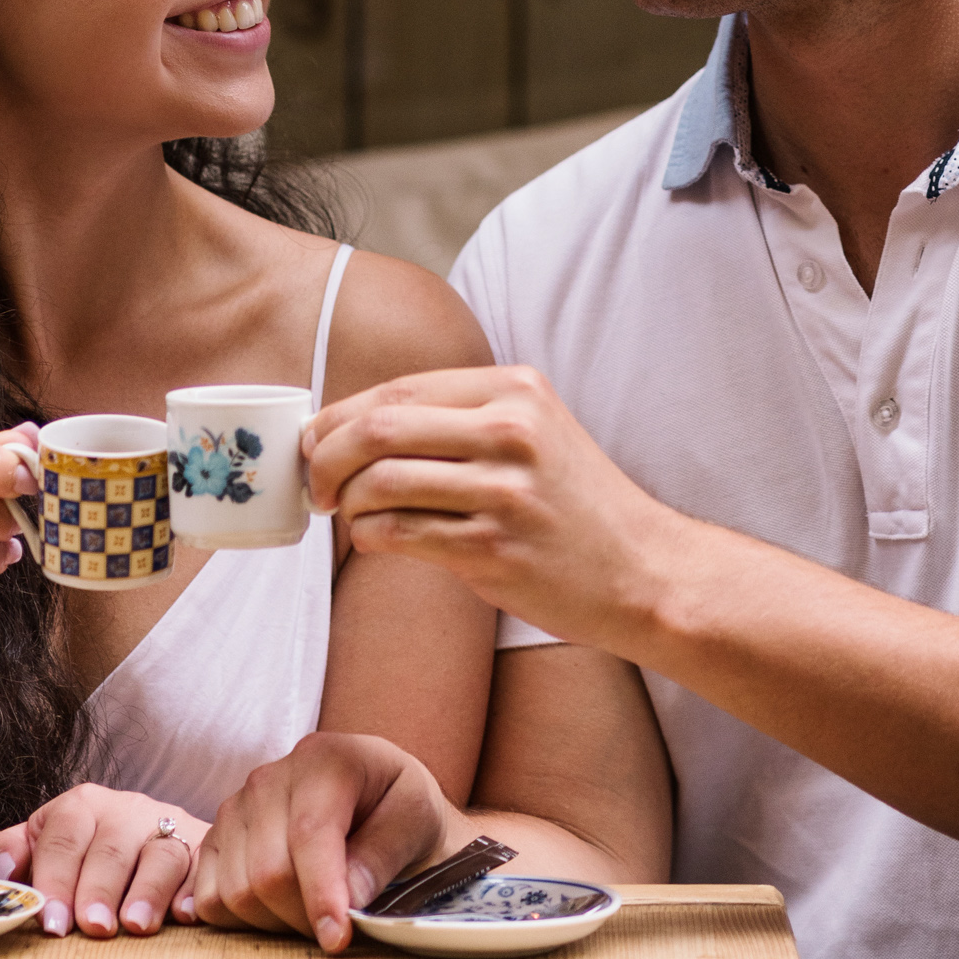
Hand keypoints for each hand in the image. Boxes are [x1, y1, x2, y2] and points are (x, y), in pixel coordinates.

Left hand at [0, 785, 203, 938]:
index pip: (64, 836)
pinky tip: (183, 914)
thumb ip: (5, 851)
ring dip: (149, 890)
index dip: (55, 879)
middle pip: (111, 847)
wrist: (146, 836)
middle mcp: (126, 811)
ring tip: (135, 926)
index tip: (51, 921)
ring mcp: (168, 828)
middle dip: (99, 889)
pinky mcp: (203, 849)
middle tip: (92, 928)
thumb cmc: (82, 852)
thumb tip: (4, 870)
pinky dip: (194, 889)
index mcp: (81, 806)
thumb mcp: (39, 843)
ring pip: (161, 853)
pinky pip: (203, 865)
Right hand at [191, 732, 468, 952]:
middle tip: (338, 925)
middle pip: (268, 871)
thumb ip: (382, 854)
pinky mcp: (215, 837)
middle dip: (304, 916)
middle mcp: (269, 778)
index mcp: (324, 759)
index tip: (337, 939)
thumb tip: (348, 900)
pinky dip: (241, 919)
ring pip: (235, 891)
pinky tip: (276, 911)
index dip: (321, 893)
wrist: (372, 795)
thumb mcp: (414, 817)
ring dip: (276, 922)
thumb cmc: (398, 805)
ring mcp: (235, 806)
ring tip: (312, 911)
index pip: (309, 833)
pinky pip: (209, 897)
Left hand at [303, 367, 679, 648]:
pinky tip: (375, 541)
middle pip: (379, 429)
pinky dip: (370, 538)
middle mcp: (510, 431)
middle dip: (327, 456)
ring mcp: (503, 492)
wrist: (643, 569)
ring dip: (346, 503)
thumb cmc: (576, 504)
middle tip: (316, 482)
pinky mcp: (494, 549)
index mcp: (515, 389)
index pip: (400, 389)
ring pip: (381, 482)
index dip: (341, 415)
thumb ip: (461, 418)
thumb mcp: (534, 430)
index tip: (316, 439)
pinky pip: (400, 535)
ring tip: (348, 515)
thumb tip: (360, 426)